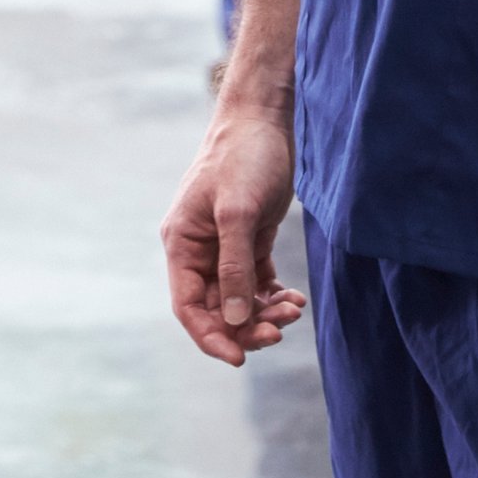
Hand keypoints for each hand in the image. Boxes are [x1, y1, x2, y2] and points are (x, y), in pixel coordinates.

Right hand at [162, 106, 305, 364]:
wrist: (264, 119)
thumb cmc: (244, 157)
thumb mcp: (238, 212)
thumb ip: (233, 267)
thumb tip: (232, 321)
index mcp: (182, 243)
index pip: (188, 306)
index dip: (210, 337)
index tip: (240, 359)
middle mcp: (198, 250)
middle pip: (215, 308)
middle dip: (246, 327)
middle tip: (280, 331)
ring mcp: (224, 246)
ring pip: (238, 299)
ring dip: (264, 313)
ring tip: (294, 311)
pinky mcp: (249, 240)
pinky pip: (256, 283)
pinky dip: (273, 297)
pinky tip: (295, 299)